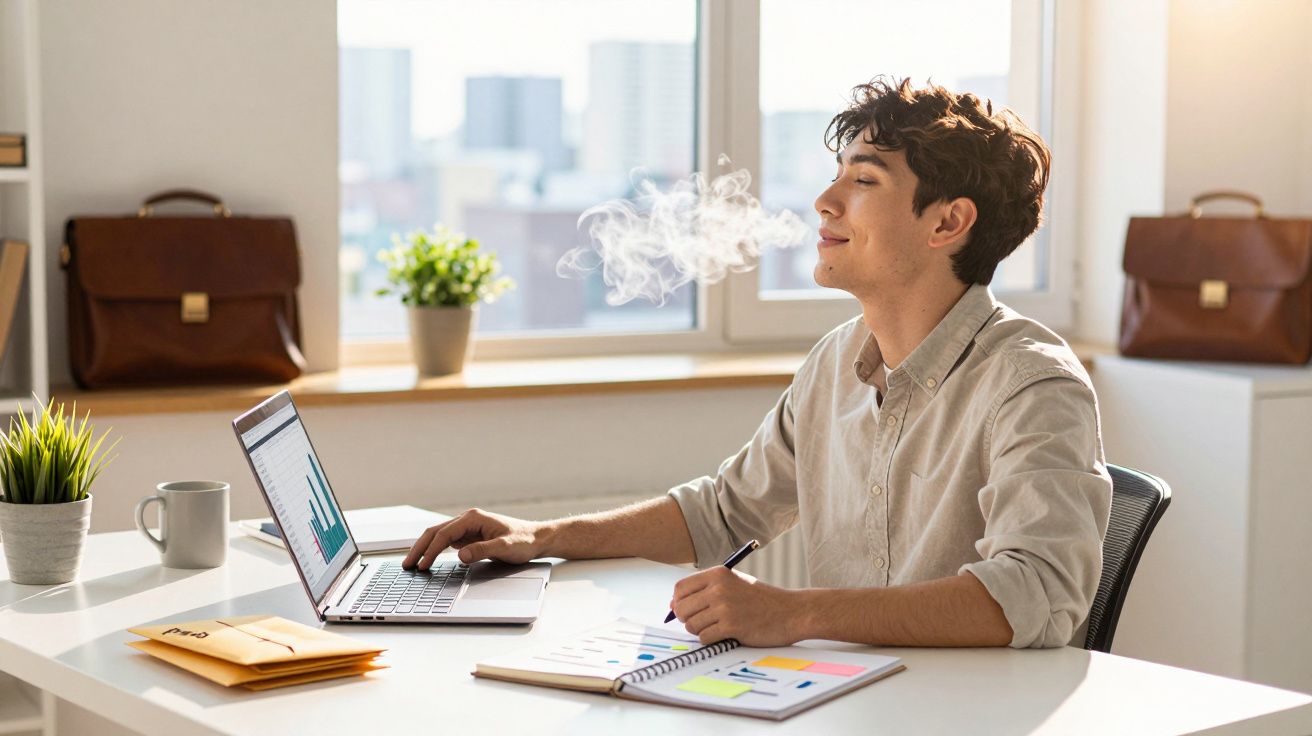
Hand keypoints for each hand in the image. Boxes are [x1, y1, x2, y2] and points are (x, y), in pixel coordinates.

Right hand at [401, 508, 546, 569]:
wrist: (537, 539)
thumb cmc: (524, 541)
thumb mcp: (505, 548)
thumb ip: (482, 550)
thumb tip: (460, 556)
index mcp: (473, 518)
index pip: (444, 534)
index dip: (431, 550)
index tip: (422, 565)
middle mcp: (467, 520)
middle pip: (435, 532)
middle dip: (419, 548)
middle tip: (407, 565)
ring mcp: (467, 528)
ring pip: (438, 536)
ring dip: (424, 549)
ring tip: (412, 564)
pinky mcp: (469, 536)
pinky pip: (446, 542)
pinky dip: (434, 550)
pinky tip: (427, 560)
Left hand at [669, 567, 803, 646]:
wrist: (791, 611)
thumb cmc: (762, 600)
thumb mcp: (734, 583)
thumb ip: (706, 590)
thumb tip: (673, 605)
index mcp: (718, 574)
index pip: (680, 588)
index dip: (679, 602)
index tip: (687, 609)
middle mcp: (719, 588)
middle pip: (681, 608)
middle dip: (687, 619)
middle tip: (703, 622)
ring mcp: (725, 607)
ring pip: (692, 625)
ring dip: (701, 631)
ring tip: (718, 627)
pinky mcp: (732, 626)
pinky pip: (705, 638)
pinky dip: (711, 640)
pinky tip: (725, 634)